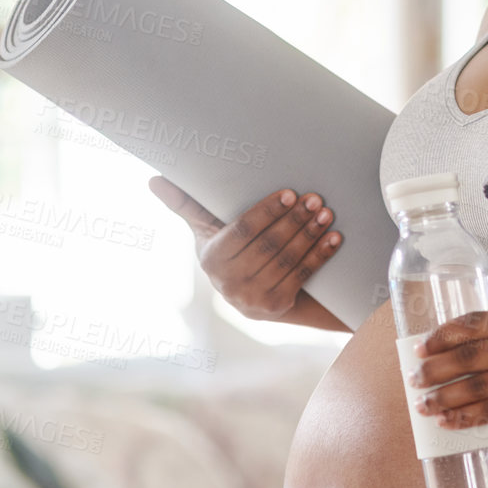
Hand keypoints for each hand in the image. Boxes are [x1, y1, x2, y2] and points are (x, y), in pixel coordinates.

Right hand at [149, 177, 340, 321]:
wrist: (247, 292)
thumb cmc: (227, 250)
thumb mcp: (205, 229)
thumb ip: (184, 204)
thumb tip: (153, 180)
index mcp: (211, 258)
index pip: (244, 231)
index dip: (268, 212)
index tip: (290, 193)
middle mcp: (229, 283)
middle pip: (269, 246)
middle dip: (295, 220)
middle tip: (316, 198)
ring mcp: (253, 299)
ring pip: (288, 261)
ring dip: (311, 235)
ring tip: (326, 213)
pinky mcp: (276, 308)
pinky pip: (301, 277)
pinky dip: (320, 255)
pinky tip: (334, 237)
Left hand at [405, 311, 487, 431]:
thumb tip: (456, 355)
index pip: (471, 324)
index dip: (441, 336)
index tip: (419, 348)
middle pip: (466, 357)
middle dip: (434, 371)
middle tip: (414, 381)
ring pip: (475, 387)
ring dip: (444, 398)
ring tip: (423, 405)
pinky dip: (466, 417)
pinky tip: (449, 422)